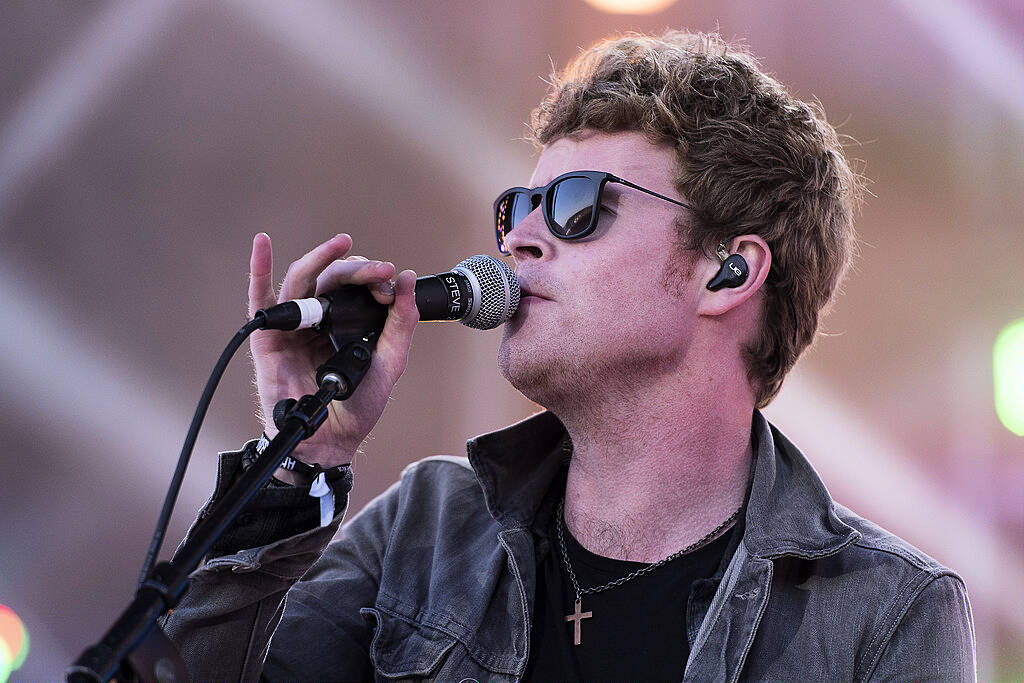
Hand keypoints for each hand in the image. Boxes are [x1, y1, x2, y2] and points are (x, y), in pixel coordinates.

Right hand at [247, 233, 417, 476]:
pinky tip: (263, 245)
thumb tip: (408, 280)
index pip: (356, 286)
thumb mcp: (390, 361)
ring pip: (302, 280)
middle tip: (376, 269)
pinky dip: (259, 269)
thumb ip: (401, 322)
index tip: (390, 279)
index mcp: (346, 322)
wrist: (333, 440)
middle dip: (355, 268)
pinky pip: (260, 299)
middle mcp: (319, 319)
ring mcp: (294, 326)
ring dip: (320, 257)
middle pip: (331, 277)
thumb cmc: (358, 405)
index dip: (372, 277)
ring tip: (342, 244)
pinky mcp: (269, 338)